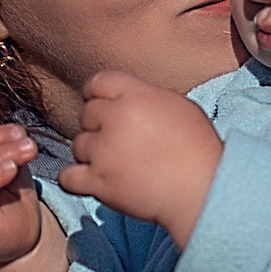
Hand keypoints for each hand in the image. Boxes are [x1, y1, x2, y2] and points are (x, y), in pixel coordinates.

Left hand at [59, 70, 222, 246]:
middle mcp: (115, 118)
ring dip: (92, 154)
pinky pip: (67, 177)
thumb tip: (127, 100)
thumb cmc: (198, 149)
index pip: (97, 83)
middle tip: (120, 142)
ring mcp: (104, 151)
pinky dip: (75, 179)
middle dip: (99, 127)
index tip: (106, 109)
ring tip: (116, 164)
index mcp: (135, 96)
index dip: (99, 96)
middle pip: (86, 115)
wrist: (203, 189)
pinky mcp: (99, 182)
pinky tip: (90, 179)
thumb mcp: (178, 105)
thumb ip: (145, 97)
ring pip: (78, 145)